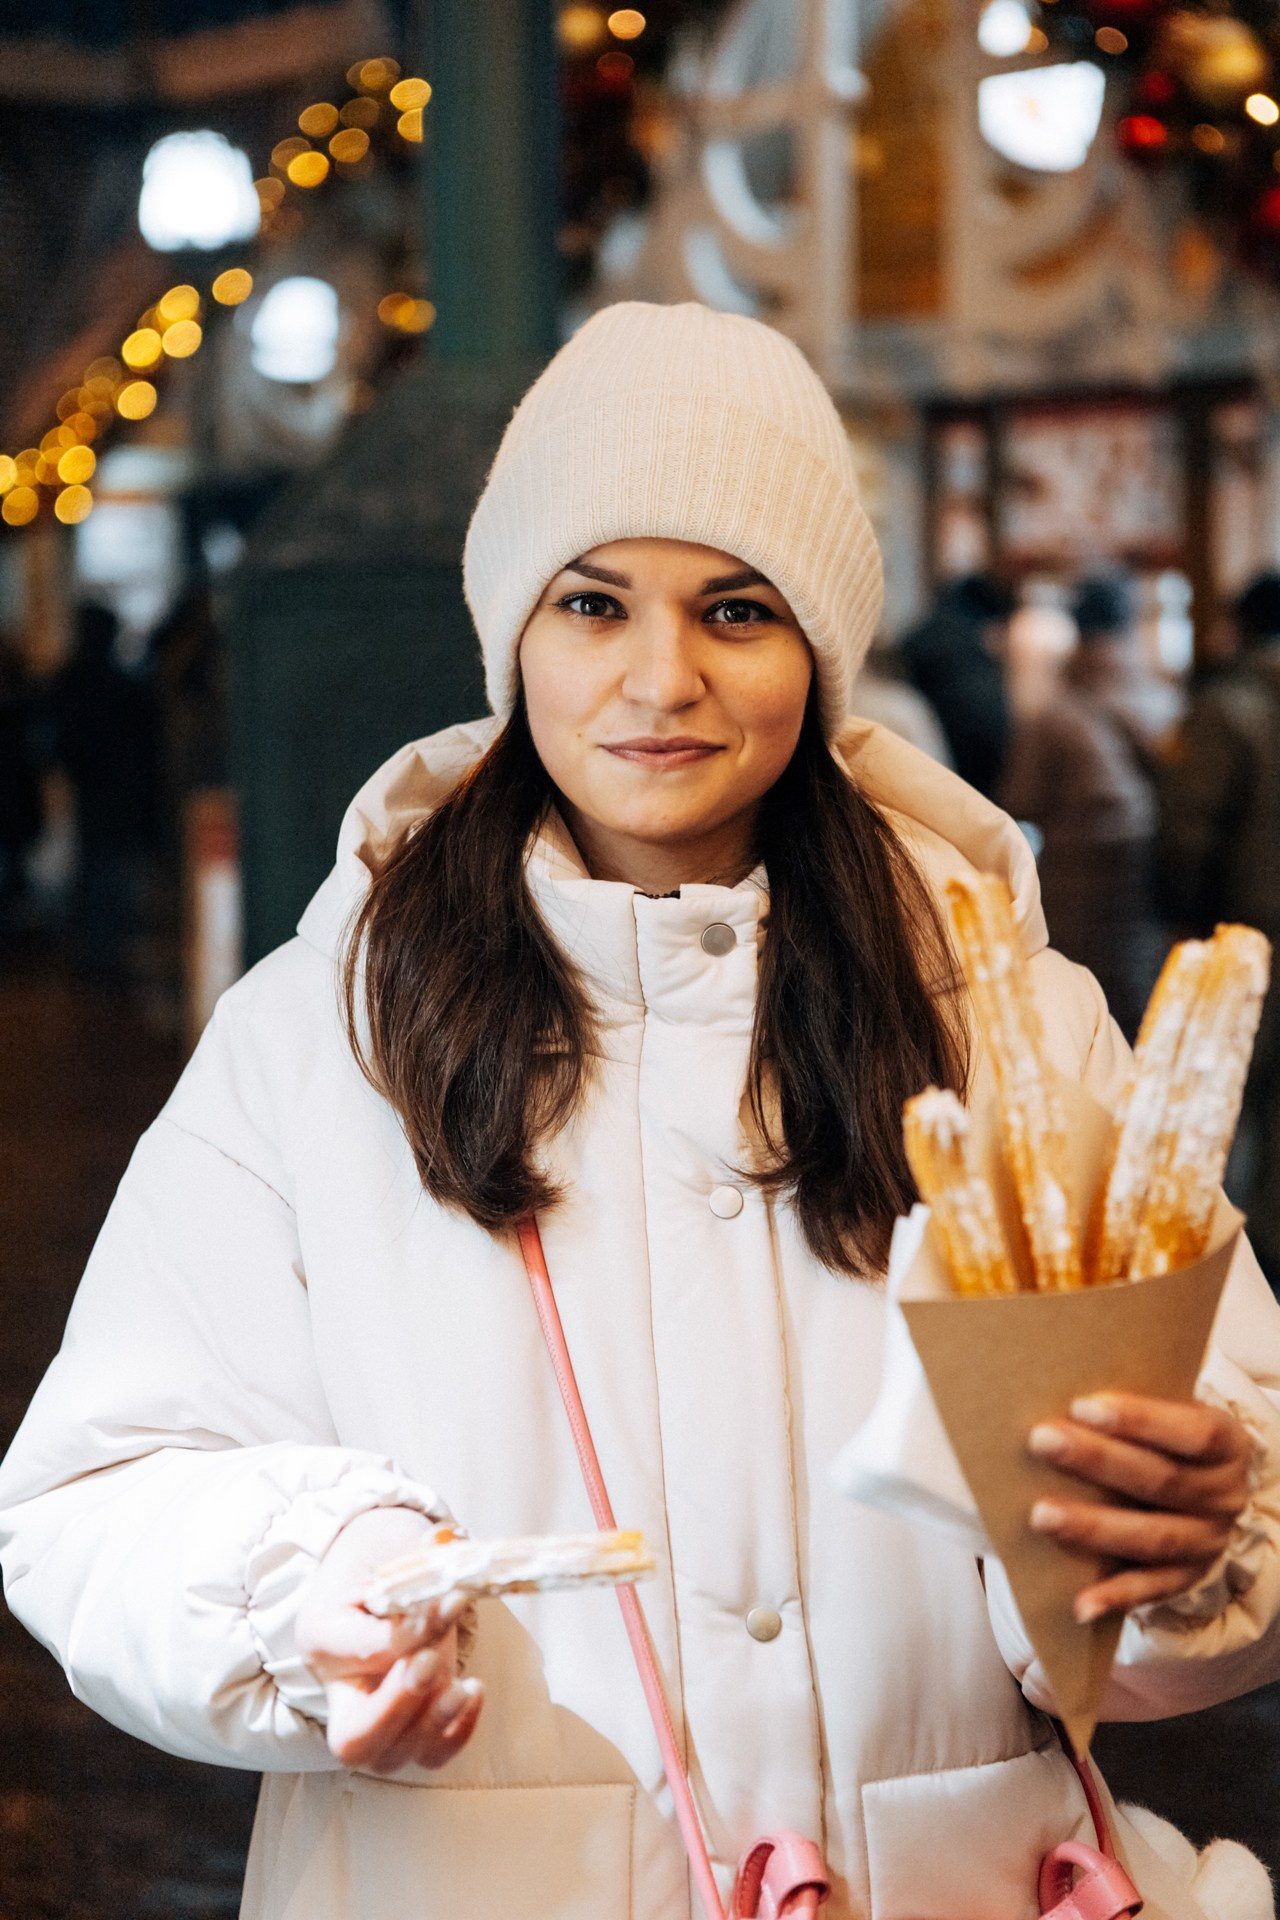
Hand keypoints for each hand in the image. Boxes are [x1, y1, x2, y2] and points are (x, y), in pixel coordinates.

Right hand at [297, 1507, 482, 1773]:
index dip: (411, 1632)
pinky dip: (455, 1735)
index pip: (364, 1651)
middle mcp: (337, 1688)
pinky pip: (425, 1757)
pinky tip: (473, 1690)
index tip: (452, 1601)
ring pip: (389, 1758)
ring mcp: (369, 1716)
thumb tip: (448, 1542)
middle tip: (430, 1664)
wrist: (379, 1578)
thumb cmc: (382, 1560)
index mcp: (322, 1636)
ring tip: (464, 1683)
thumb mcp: (392, 1546)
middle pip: (354, 1738)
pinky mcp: (405, 1728)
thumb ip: (419, 1551)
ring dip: (433, 1723)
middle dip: (399, 1707)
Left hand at [1026, 1393, 1252, 1623]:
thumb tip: (1055, 1394)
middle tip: (1041, 1441)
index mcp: (1227, 1446)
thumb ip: (1127, 1413)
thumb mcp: (1165, 1417)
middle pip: (1161, 1481)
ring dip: (1095, 1527)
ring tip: (1041, 1515)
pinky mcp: (1186, 1578)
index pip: (1192, 1432)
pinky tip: (1079, 1602)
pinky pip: (1152, 1590)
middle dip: (1098, 1461)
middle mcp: (1225, 1496)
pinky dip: (1116, 1596)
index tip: (1080, 1406)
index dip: (1140, 1419)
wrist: (1198, 1485)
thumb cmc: (1162, 1439)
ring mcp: (1209, 1542)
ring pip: (1153, 1538)